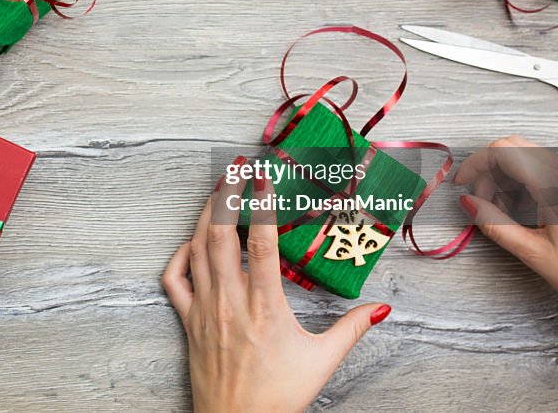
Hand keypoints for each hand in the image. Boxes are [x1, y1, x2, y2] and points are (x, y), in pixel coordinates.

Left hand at [162, 163, 390, 412]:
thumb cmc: (277, 397)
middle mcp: (230, 302)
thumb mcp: (322, 361)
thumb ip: (352, 329)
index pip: (261, 243)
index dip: (260, 205)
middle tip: (235, 167)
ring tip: (216, 188)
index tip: (263, 176)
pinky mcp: (188, 321)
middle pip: (220, 235)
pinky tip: (192, 241)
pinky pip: (175, 279)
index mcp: (265, 308)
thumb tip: (382, 307)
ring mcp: (204, 310)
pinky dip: (181, 254)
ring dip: (204, 215)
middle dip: (225, 195)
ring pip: (196, 249)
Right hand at [455, 135, 557, 329]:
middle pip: (515, 148)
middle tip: (479, 199)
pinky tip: (517, 207)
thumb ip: (494, 223)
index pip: (506, 152)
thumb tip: (469, 203)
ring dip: (504, 175)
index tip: (462, 182)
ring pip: (527, 156)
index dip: (477, 163)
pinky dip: (521, 181)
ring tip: (498, 208)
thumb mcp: (532, 252)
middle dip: (489, 169)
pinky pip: (542, 169)